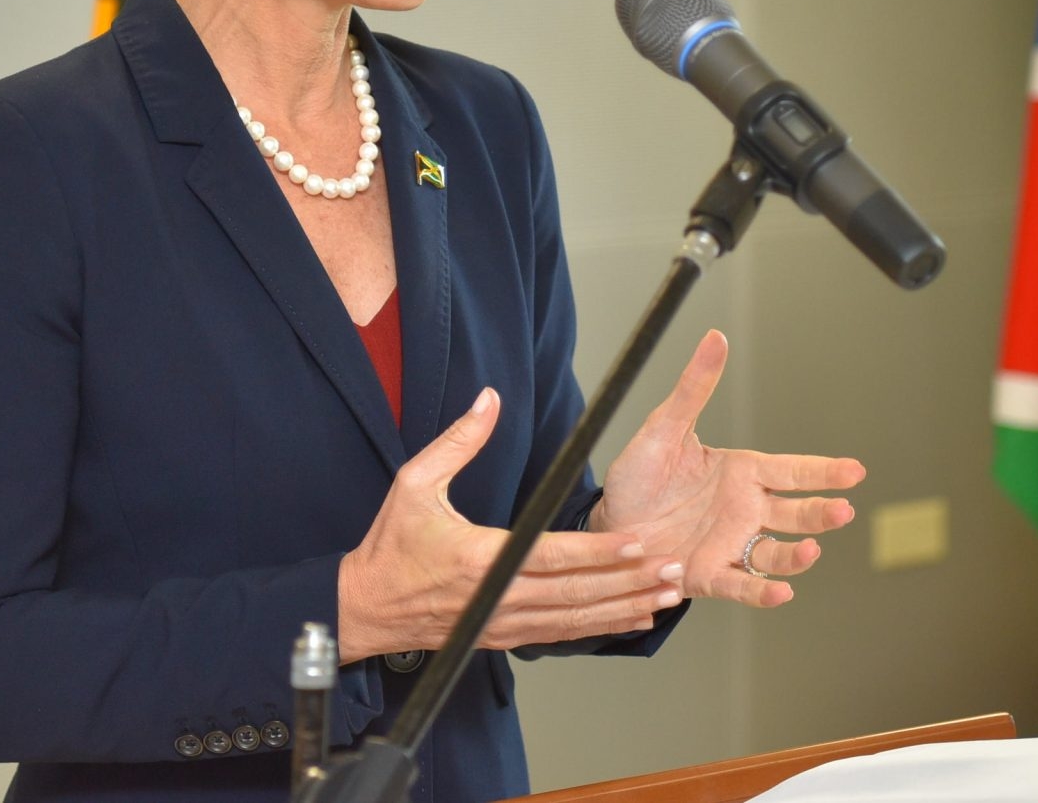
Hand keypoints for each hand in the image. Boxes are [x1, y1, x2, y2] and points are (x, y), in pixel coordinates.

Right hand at [337, 387, 684, 661]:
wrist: (364, 609)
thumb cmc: (390, 547)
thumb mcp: (414, 484)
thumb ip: (457, 442)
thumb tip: (489, 400)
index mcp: (478, 560)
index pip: (551, 556)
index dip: (598, 551)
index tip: (636, 540)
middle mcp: (496, 598)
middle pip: (575, 593)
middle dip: (630, 581)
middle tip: (672, 568)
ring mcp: (501, 623)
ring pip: (575, 620)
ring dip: (624, 607)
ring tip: (667, 595)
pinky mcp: (502, 636)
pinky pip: (560, 634)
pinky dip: (599, 627)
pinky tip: (631, 616)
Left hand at [596, 331, 865, 607]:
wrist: (606, 526)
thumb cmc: (638, 477)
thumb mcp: (663, 428)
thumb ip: (693, 388)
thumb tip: (715, 337)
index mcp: (742, 473)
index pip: (793, 471)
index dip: (825, 472)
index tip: (855, 471)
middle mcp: (745, 510)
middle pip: (796, 512)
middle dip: (822, 513)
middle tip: (843, 510)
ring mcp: (730, 545)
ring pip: (776, 552)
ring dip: (797, 555)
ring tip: (810, 550)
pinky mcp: (709, 575)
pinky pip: (741, 586)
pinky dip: (763, 593)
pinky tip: (781, 592)